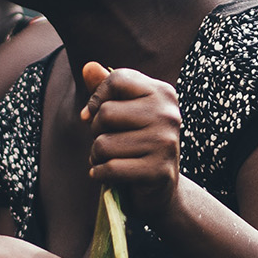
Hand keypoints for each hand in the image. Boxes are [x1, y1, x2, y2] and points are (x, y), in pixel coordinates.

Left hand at [80, 62, 182, 224]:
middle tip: (108, 142)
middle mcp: (169, 114)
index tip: (95, 114)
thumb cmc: (135, 145)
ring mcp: (166, 143)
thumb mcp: (122, 113)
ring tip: (110, 159)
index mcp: (163, 93)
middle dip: (96, 131)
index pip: (117, 80)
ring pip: (103, 143)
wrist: (159, 191)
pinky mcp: (159, 171)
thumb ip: (106, 89)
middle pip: (106, 113)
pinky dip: (99, 174)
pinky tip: (106, 175)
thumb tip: (88, 66)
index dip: (97, 98)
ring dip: (96, 156)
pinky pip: (110, 168)